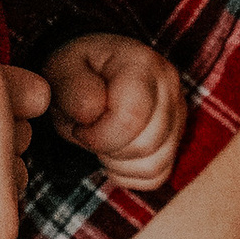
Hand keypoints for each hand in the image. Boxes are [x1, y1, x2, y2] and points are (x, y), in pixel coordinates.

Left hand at [42, 34, 186, 192]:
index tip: (80, 126)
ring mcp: (178, 112)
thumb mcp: (61, 71)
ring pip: (154, 164)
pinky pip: (157, 174)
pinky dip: (130, 172)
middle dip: (108, 149)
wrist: (90, 74)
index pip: (131, 118)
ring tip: (101, 139)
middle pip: (145, 146)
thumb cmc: (76, 72)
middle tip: (89, 131)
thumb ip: (74, 90)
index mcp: (141, 64)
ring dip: (118, 162)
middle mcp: (169, 85)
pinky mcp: (177, 136)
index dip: (99, 136)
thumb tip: (92, 112)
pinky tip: (114, 150)